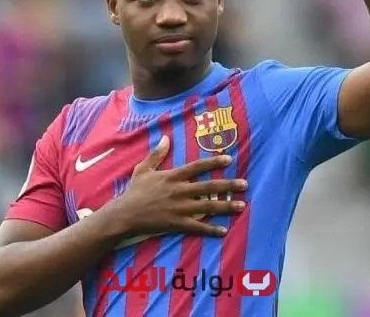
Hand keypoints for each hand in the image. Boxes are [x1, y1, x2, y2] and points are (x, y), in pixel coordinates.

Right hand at [111, 136, 247, 237]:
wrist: (125, 215)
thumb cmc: (134, 192)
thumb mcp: (143, 169)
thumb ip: (156, 154)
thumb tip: (166, 137)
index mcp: (173, 176)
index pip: (197, 167)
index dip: (213, 162)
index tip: (229, 159)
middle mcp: (179, 191)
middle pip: (208, 187)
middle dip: (228, 185)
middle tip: (245, 185)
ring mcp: (179, 208)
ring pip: (207, 207)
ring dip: (226, 206)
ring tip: (241, 206)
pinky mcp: (177, 223)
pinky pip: (197, 226)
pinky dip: (211, 229)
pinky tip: (224, 231)